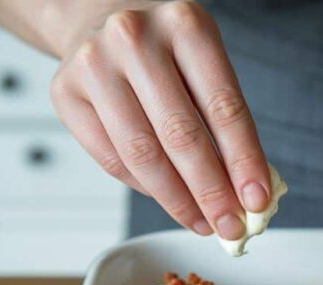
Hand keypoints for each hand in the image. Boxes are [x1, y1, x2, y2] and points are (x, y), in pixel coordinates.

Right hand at [49, 0, 268, 238]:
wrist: (104, 19)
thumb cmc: (168, 52)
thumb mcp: (206, 66)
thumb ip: (226, 123)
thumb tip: (247, 193)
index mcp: (186, 26)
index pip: (223, 108)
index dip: (244, 161)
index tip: (257, 200)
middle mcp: (134, 38)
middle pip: (181, 135)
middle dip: (211, 191)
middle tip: (230, 225)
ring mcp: (93, 64)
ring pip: (142, 154)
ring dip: (178, 200)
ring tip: (202, 222)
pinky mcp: (65, 92)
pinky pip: (111, 159)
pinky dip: (145, 188)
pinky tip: (169, 199)